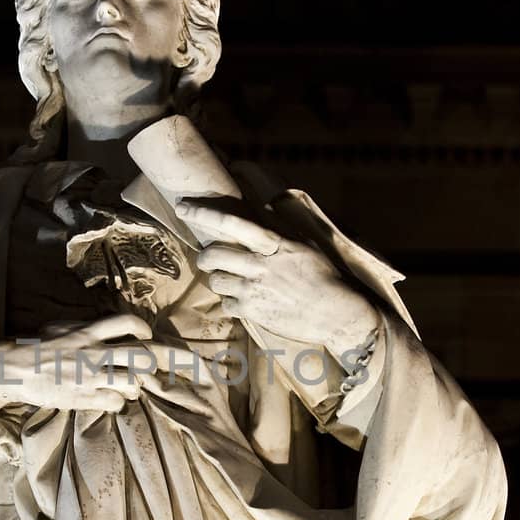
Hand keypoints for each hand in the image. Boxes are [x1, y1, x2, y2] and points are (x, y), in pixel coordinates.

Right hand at [0, 315, 210, 414]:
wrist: (15, 369)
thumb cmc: (35, 346)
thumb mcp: (60, 327)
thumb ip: (83, 327)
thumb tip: (100, 326)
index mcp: (87, 332)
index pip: (126, 323)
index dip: (142, 328)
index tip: (145, 334)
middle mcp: (94, 353)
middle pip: (139, 356)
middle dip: (150, 363)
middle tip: (146, 368)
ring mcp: (91, 377)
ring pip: (133, 382)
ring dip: (135, 386)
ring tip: (128, 387)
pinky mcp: (85, 398)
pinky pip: (117, 402)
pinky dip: (118, 402)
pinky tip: (110, 400)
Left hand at [177, 199, 378, 351]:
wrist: (336, 312)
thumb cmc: (324, 277)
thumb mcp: (304, 245)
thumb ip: (279, 232)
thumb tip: (262, 214)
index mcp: (273, 244)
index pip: (231, 223)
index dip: (203, 213)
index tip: (183, 207)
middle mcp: (260, 265)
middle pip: (212, 255)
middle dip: (205, 257)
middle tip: (208, 259)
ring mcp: (254, 289)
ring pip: (215, 280)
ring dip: (219, 280)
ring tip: (232, 282)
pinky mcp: (253, 312)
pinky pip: (226, 304)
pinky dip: (231, 303)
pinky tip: (245, 302)